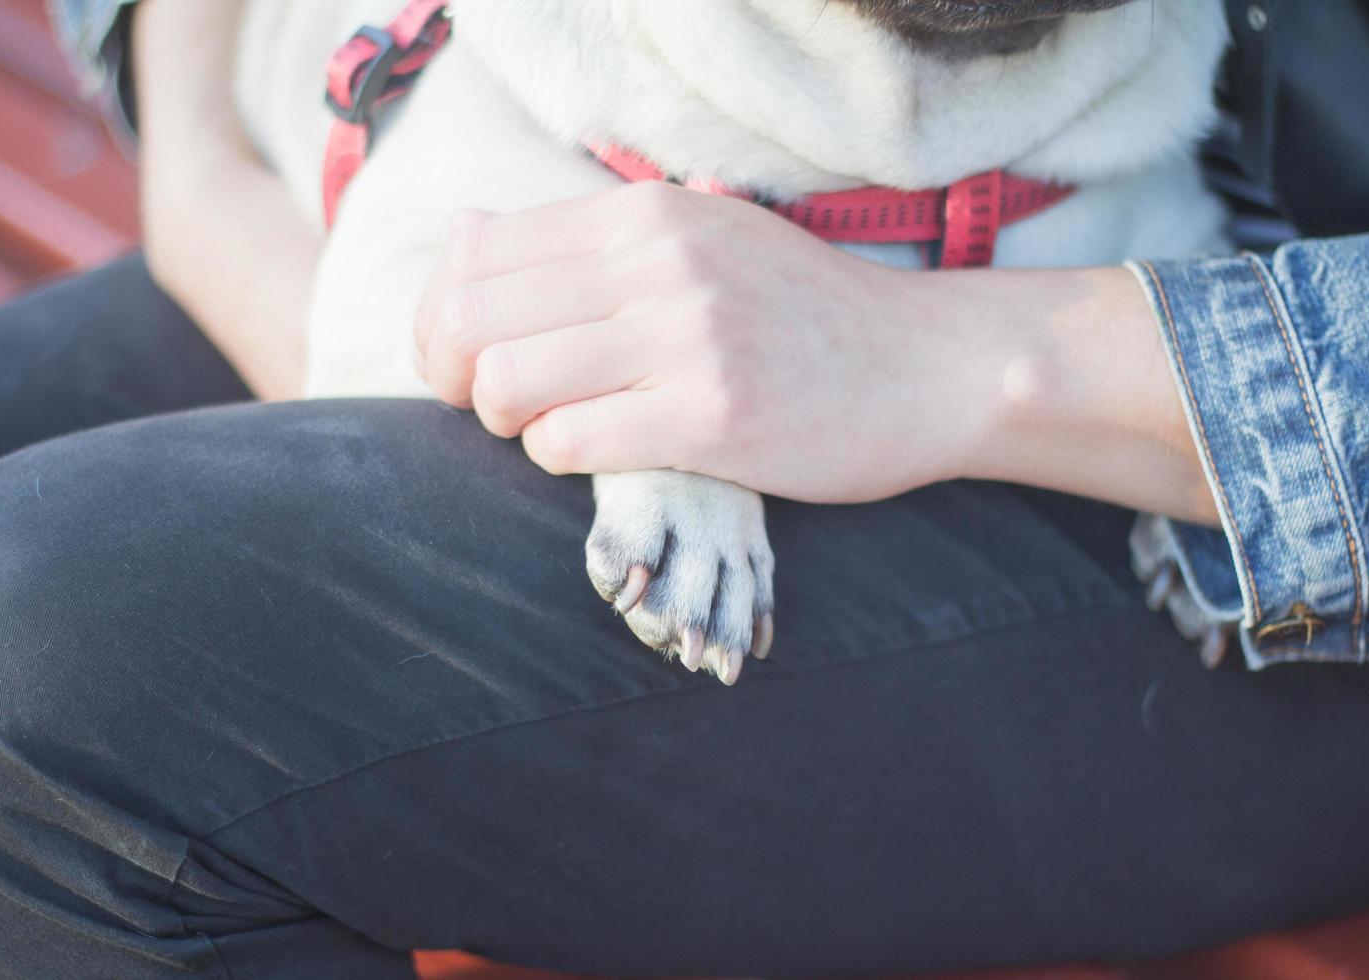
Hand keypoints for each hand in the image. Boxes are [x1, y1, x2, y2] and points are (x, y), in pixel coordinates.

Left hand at [415, 180, 1216, 521]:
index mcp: (646, 214)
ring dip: (507, 421)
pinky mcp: (714, 417)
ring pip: (509, 383)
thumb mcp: (701, 239)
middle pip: (475, 318)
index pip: (478, 256)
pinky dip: (558, 457)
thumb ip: (586, 241)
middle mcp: (660, 263)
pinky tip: (596, 452)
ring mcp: (688, 337)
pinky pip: (571, 442)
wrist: (926, 366)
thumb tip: (462, 235)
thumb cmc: (803, 312)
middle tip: (488, 406)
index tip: (463, 359)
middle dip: (455, 375)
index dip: (441, 318)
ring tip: (545, 429)